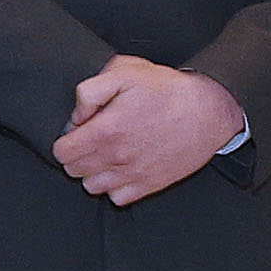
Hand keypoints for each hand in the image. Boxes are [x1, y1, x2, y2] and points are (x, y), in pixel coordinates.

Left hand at [55, 57, 248, 206]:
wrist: (208, 111)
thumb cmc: (168, 91)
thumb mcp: (125, 72)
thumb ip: (90, 91)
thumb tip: (76, 116)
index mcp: (107, 130)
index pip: (62, 152)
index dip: (65, 139)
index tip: (77, 131)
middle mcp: (117, 157)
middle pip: (74, 171)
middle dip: (77, 155)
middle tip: (92, 140)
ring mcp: (133, 174)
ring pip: (92, 187)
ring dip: (93, 172)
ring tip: (106, 153)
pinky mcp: (150, 185)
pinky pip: (117, 198)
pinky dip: (115, 186)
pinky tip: (122, 167)